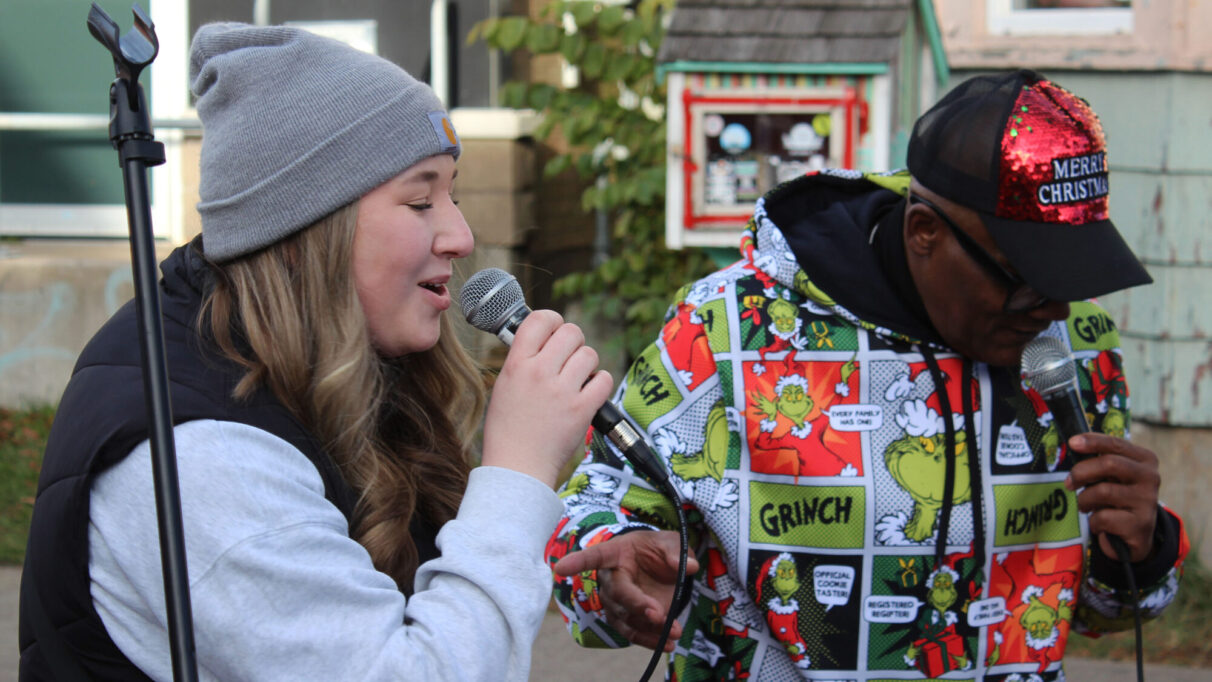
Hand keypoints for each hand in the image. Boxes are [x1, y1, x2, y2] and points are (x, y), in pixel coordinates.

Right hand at [481, 310, 612, 487]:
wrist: (517, 468)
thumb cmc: (508, 430)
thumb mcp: (504, 386)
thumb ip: (523, 361)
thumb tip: (544, 340)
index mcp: (516, 364)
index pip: (539, 319)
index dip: (553, 320)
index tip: (555, 330)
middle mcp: (539, 373)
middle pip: (571, 332)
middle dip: (574, 342)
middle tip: (569, 358)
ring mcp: (562, 391)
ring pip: (589, 354)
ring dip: (587, 364)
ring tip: (577, 379)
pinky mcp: (582, 409)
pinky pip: (604, 379)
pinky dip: (600, 383)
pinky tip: (589, 392)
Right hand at [553, 530, 699, 651]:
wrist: (658, 567)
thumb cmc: (657, 550)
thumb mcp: (670, 542)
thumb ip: (676, 552)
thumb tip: (688, 566)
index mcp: (614, 553)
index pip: (594, 556)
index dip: (577, 562)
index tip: (560, 568)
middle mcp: (609, 578)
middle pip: (617, 593)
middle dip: (636, 604)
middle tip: (658, 614)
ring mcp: (615, 601)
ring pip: (625, 617)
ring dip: (648, 627)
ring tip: (673, 632)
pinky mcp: (625, 618)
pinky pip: (632, 632)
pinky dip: (649, 640)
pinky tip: (666, 645)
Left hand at [1064, 432, 1160, 561]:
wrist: (1135, 536)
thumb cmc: (1117, 499)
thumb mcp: (1111, 477)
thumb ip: (1099, 461)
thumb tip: (1074, 444)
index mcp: (1145, 460)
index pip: (1116, 444)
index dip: (1093, 442)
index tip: (1072, 443)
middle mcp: (1150, 477)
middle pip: (1109, 464)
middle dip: (1081, 472)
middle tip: (1069, 483)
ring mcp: (1147, 501)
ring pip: (1103, 491)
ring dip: (1085, 500)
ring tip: (1086, 506)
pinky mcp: (1140, 524)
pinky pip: (1103, 517)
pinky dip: (1093, 521)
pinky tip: (1099, 524)